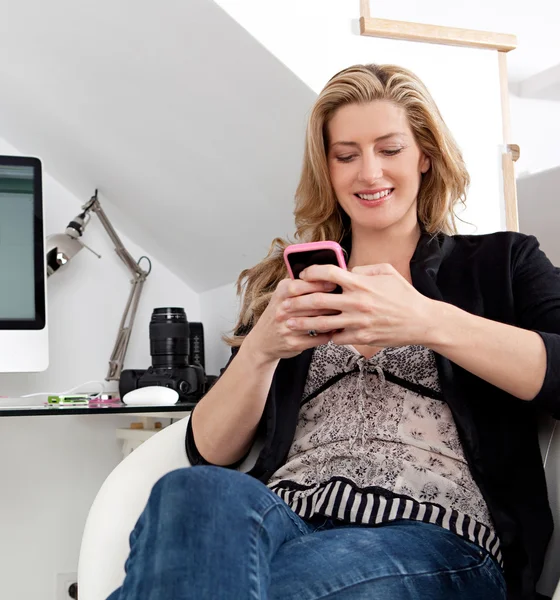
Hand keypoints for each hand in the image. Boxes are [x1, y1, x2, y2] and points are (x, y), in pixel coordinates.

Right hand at [243, 278, 338, 362]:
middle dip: (330, 301)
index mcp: (280, 295)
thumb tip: (324, 274)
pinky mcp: (292, 343)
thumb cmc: (278, 314)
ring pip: (316, 321)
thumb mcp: (282, 295)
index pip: (299, 285)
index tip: (334, 283)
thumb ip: (298, 284)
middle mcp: (281, 311)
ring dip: (332, 318)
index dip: (319, 284)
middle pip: (311, 303)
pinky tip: (335, 329)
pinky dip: (328, 334)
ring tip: (343, 314)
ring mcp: (286, 328)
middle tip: (344, 299)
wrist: (262, 340)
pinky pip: (316, 338)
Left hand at [283, 263, 437, 347]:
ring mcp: (358, 322)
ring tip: (289, 324)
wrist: (421, 321)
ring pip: (322, 323)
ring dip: (303, 323)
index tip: (302, 275)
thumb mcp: (386, 272)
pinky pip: (337, 338)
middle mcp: (356, 302)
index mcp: (361, 283)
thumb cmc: (404, 295)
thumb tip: (346, 271)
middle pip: (318, 300)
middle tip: (284, 304)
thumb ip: (364, 269)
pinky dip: (328, 336)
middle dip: (297, 302)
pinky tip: (319, 335)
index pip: (329, 273)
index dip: (311, 272)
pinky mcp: (361, 338)